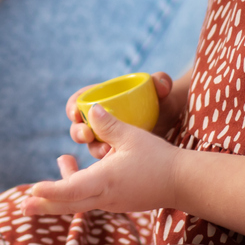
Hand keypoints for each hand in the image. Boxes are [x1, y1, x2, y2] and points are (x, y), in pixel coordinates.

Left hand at [24, 104, 180, 215]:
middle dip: (45, 204)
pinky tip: (73, 167)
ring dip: (62, 188)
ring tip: (61, 160)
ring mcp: (111, 201)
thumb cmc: (159, 158)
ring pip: (79, 199)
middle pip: (69, 203)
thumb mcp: (132, 136)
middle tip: (23, 206)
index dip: (51, 190)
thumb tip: (89, 109)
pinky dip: (77, 185)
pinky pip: (90, 196)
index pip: (72, 190)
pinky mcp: (117, 200)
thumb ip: (108, 124)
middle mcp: (106, 196)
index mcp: (106, 181)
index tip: (32, 190)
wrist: (183, 182)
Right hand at [65, 72, 185, 157]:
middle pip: (79, 126)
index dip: (72, 107)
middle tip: (88, 135)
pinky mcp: (116, 153)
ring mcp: (107, 137)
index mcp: (102, 98)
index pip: (78, 100)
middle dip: (78, 132)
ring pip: (91, 145)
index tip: (76, 113)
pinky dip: (108, 163)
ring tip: (107, 151)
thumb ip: (161, 81)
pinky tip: (116, 162)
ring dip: (94, 149)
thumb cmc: (161, 101)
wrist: (171, 122)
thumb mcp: (161, 90)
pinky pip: (105, 161)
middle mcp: (100, 119)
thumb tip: (159, 84)